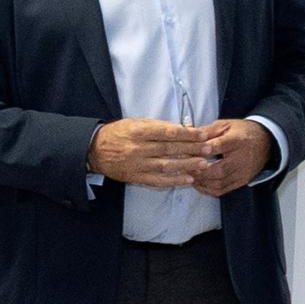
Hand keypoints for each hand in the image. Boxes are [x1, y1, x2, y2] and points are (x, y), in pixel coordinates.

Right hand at [89, 118, 205, 188]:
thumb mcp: (135, 122)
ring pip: (167, 166)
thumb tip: (181, 129)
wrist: (95, 150)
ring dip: (187, 165)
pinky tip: (188, 179)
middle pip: (170, 149)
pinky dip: (174, 180)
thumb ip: (157, 126)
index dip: (187, 134)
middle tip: (209, 149)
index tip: (202, 134)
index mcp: (139, 131)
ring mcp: (137, 164)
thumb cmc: (118, 133)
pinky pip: (158, 180)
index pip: (167, 132)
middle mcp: (138, 148)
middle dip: (192, 149)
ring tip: (204, 164)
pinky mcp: (136, 177)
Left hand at [190, 119, 270, 196]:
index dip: (205, 150)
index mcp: (238, 140)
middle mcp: (242, 158)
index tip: (190, 151)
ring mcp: (242, 172)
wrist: (265, 142)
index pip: (220, 146)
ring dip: (201, 181)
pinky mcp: (241, 181)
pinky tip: (198, 183)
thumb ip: (207, 131)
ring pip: (219, 182)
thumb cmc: (241, 132)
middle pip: (219, 169)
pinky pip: (222, 190)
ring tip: (188, 175)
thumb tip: (188, 135)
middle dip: (199, 170)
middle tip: (185, 167)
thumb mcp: (225, 125)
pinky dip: (208, 189)